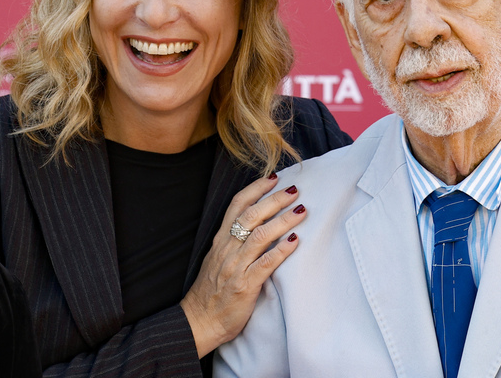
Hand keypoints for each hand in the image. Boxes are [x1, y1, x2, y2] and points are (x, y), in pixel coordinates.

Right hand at [180, 175, 304, 357]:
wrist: (198, 323)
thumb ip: (234, 242)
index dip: (256, 189)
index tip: (274, 178)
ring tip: (302, 211)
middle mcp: (227, 249)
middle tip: (295, 190)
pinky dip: (281, 251)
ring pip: (260, 236)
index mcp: (220, 241)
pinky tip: (296, 242)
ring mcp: (235, 267)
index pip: (237, 206)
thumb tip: (257, 224)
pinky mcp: (245, 286)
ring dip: (283, 221)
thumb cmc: (211, 292)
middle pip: (251, 216)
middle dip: (274, 200)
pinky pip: (265, 264)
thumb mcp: (218, 260)